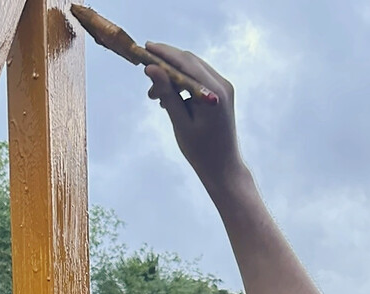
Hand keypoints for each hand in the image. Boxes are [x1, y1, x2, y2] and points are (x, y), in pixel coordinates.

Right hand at [144, 43, 244, 194]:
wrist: (224, 168)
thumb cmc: (201, 152)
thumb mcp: (180, 123)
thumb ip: (167, 93)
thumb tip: (151, 69)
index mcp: (213, 93)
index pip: (185, 62)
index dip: (164, 53)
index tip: (145, 49)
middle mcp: (222, 85)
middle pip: (190, 61)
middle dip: (166, 64)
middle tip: (146, 74)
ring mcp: (224, 88)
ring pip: (193, 69)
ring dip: (173, 76)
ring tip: (155, 95)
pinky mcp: (222, 93)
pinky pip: (198, 79)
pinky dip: (182, 84)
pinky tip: (169, 98)